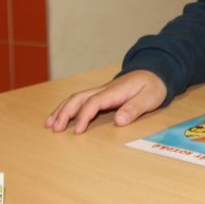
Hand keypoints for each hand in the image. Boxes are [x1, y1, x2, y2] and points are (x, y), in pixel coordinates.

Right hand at [44, 70, 166, 133]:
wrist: (155, 72)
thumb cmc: (153, 86)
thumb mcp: (150, 98)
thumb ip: (134, 108)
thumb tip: (119, 121)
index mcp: (115, 91)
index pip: (94, 102)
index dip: (84, 116)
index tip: (77, 131)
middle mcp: (104, 89)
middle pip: (79, 98)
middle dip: (65, 112)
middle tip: (55, 129)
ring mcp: (101, 91)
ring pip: (76, 98)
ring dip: (62, 110)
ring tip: (49, 125)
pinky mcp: (101, 95)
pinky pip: (81, 100)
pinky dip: (68, 108)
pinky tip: (60, 117)